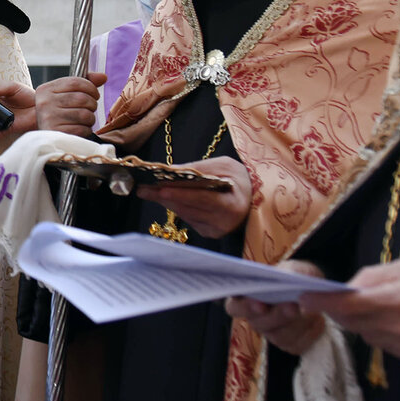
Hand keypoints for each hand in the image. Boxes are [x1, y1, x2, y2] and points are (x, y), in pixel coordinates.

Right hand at [34, 73, 106, 137]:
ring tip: (84, 120)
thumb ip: (84, 83)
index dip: (91, 88)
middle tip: (89, 109)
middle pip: (82, 98)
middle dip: (92, 104)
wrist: (43, 137)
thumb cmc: (57, 112)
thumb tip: (103, 77)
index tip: (94, 94)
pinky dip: (86, 130)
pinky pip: (82, 129)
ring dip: (90, 118)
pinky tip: (80, 128)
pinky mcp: (57, 133)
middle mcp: (45, 102)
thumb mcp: (65, 94)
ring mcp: (49, 118)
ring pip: (85, 115)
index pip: (76, 82)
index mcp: (46, 89)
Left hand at [136, 156, 251, 238]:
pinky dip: (178, 207)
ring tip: (149, 190)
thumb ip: (200, 168)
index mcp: (232, 204)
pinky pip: (188, 218)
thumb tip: (171, 171)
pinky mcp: (209, 233)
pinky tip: (168, 198)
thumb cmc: (240, 179)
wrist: (255, 198)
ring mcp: (216, 230)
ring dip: (166, 201)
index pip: (202, 199)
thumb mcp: (225, 166)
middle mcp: (224, 222)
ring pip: (185, 214)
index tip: (160, 189)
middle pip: (188, 208)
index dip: (180, 194)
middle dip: (164, 197)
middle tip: (143, 189)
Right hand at [226, 261, 325, 354]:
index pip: (234, 306)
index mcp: (247, 297)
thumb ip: (291, 271)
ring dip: (295, 324)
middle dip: (276, 316)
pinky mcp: (289, 344)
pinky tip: (318, 321)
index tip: (259, 303)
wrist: (316, 292)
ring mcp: (271, 332)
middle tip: (292, 306)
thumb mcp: (296, 269)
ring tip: (311, 312)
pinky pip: (296, 344)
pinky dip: (309, 333)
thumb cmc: (297, 277)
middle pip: (257, 323)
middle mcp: (255, 317)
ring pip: (278, 336)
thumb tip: (291, 277)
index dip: (244, 307)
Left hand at [300, 257, 399, 365]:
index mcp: (394, 301)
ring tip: (377, 307)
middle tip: (333, 299)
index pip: (346, 305)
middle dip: (338, 310)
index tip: (303, 298)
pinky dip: (379, 333)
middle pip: (350, 322)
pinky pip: (382, 345)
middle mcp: (398, 328)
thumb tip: (344, 289)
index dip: (321, 302)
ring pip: (363, 334)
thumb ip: (369, 278)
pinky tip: (394, 322)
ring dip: (360, 322)